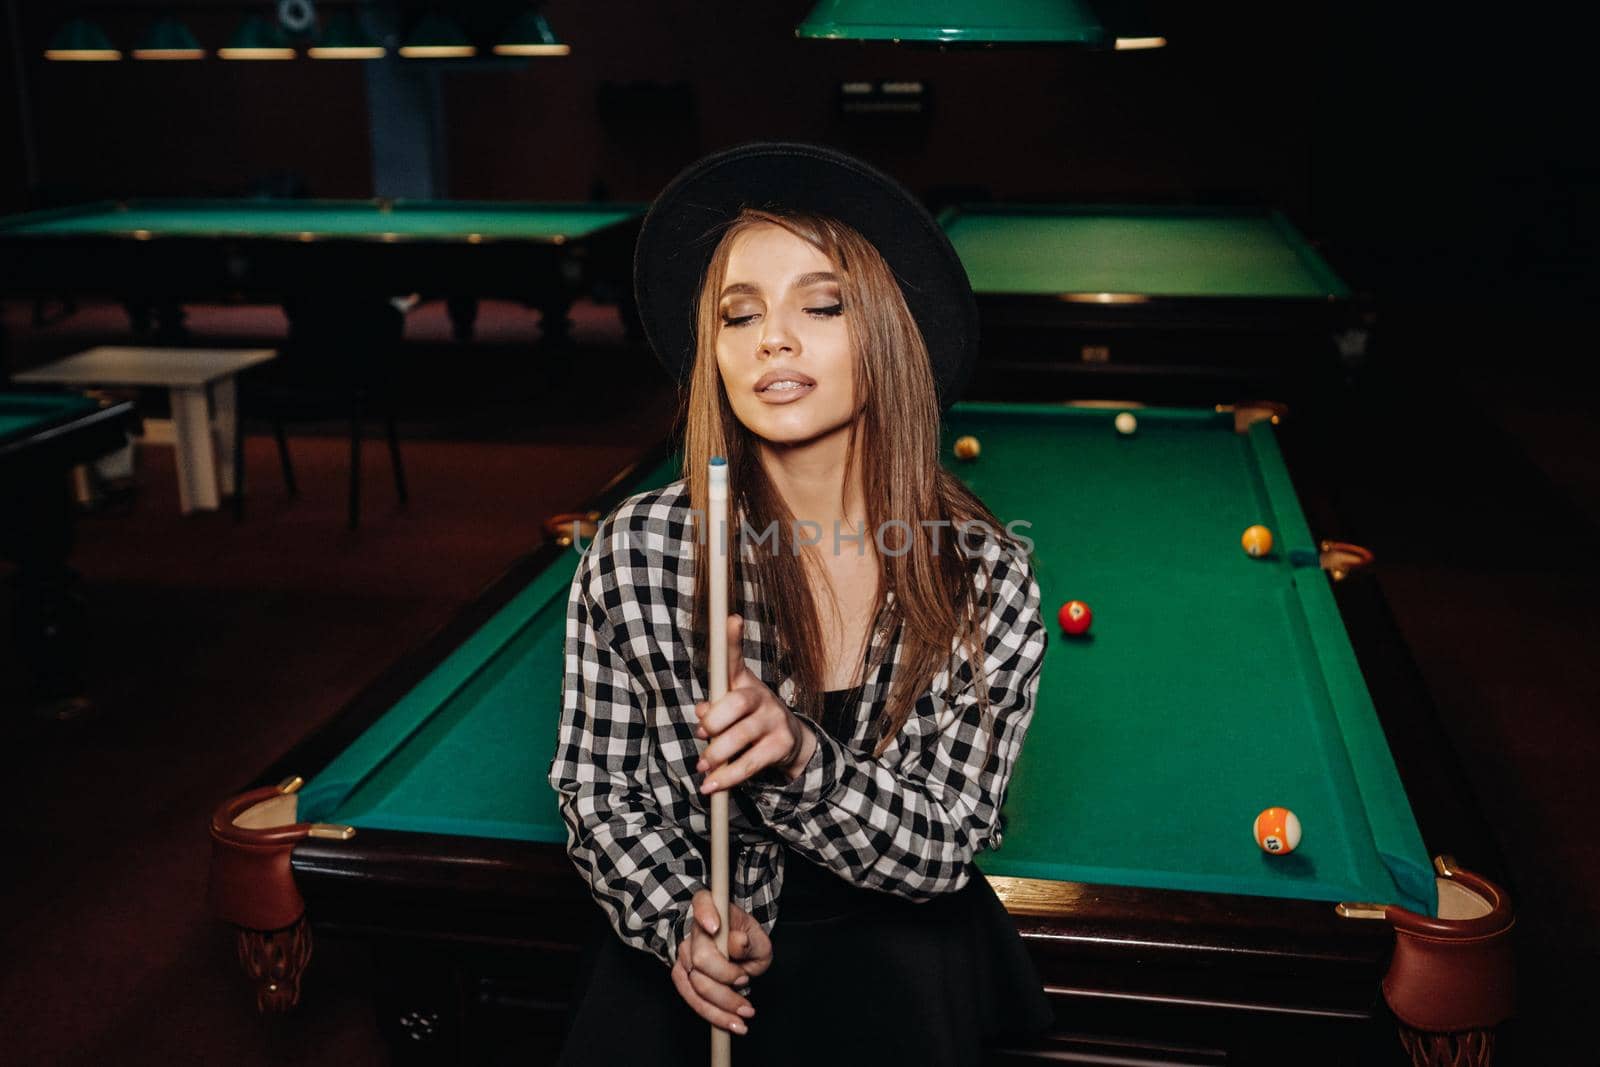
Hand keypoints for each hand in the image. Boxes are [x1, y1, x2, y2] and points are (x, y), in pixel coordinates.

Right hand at [671, 889, 772, 1033]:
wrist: (731, 947)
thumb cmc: (744, 939)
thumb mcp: (756, 935)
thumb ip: (750, 940)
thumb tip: (738, 942)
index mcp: (711, 908)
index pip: (702, 903)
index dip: (705, 914)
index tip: (715, 926)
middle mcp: (693, 930)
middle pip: (702, 958)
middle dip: (725, 977)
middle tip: (746, 980)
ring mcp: (684, 954)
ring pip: (696, 984)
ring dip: (723, 1004)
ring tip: (745, 1013)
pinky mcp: (681, 976)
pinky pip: (692, 999)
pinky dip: (713, 1014)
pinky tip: (731, 1022)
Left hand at [695, 615, 813, 792]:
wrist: (788, 744)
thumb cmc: (748, 722)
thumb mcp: (729, 712)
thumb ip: (713, 710)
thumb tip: (703, 714)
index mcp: (744, 683)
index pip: (735, 659)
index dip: (732, 640)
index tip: (731, 620)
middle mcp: (762, 697)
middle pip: (739, 702)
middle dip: (717, 720)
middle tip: (702, 734)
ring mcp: (775, 720)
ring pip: (743, 735)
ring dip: (718, 754)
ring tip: (702, 768)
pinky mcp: (781, 746)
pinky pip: (751, 763)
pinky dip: (729, 777)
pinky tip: (712, 787)